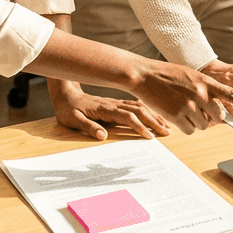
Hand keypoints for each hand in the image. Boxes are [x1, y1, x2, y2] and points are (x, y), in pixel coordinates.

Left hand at [47, 80, 170, 140]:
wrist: (65, 94)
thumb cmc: (68, 109)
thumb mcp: (72, 120)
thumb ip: (87, 127)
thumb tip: (102, 136)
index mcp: (105, 109)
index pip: (127, 117)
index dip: (139, 127)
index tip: (149, 137)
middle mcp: (114, 104)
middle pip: (139, 110)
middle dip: (154, 121)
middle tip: (166, 133)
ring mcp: (116, 103)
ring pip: (140, 107)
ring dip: (154, 116)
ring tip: (166, 126)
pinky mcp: (117, 104)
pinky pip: (136, 106)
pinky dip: (148, 111)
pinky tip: (155, 116)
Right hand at [128, 58, 232, 133]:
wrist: (144, 74)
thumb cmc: (168, 74)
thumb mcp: (192, 75)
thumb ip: (207, 87)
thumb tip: (219, 102)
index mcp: (206, 82)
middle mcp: (201, 94)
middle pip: (219, 117)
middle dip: (212, 118)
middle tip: (199, 111)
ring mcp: (189, 105)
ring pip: (204, 125)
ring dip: (196, 122)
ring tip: (182, 109)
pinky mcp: (176, 115)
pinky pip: (189, 130)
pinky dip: (184, 127)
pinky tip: (175, 115)